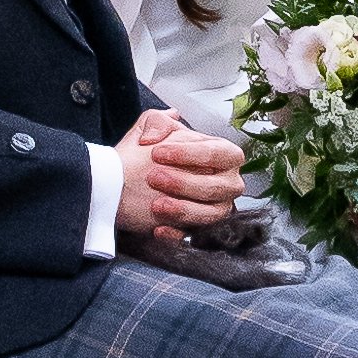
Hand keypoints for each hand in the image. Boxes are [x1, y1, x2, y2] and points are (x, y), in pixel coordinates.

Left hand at [115, 109, 245, 238]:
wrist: (130, 180)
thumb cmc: (150, 151)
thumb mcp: (151, 126)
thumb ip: (158, 121)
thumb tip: (163, 126)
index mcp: (224, 154)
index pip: (217, 153)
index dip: (189, 153)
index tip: (157, 153)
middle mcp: (227, 183)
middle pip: (216, 187)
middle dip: (185, 183)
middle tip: (154, 177)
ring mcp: (217, 208)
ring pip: (210, 214)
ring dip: (183, 210)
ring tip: (156, 204)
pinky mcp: (201, 229)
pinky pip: (194, 236)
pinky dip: (176, 233)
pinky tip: (158, 229)